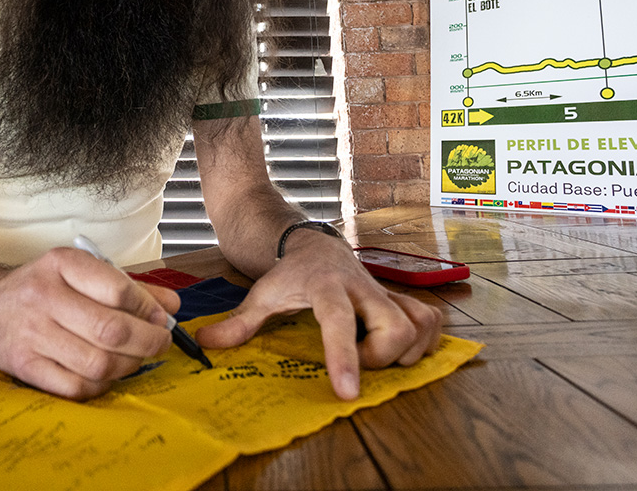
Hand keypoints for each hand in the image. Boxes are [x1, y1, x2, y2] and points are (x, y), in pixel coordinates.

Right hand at [0, 248, 178, 399]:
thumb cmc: (41, 288)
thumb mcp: (79, 273)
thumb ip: (127, 287)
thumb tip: (171, 306)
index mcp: (61, 265)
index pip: (119, 289)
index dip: (149, 308)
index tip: (162, 318)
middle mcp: (43, 297)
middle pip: (112, 330)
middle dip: (148, 341)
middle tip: (160, 343)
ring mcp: (31, 334)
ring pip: (98, 363)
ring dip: (129, 366)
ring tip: (135, 359)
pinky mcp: (24, 366)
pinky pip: (75, 387)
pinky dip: (101, 385)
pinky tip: (106, 374)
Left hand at [194, 231, 442, 399]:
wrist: (314, 243)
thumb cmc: (289, 274)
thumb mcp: (261, 294)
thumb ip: (238, 322)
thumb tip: (205, 344)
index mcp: (326, 287)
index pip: (339, 321)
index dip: (344, 357)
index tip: (347, 392)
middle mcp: (362, 287)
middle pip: (394, 328)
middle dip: (381, 358)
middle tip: (356, 364)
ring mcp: (385, 292)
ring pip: (420, 325)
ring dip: (405, 352)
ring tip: (376, 355)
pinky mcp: (401, 297)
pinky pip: (431, 319)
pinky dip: (424, 340)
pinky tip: (400, 349)